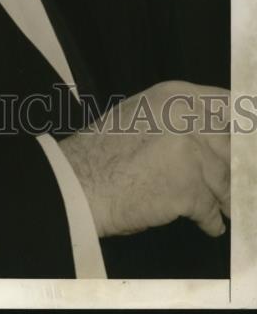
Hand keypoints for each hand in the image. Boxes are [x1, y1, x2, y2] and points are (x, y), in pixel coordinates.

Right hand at [59, 81, 229, 237]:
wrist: (80, 180)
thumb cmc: (103, 148)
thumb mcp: (142, 113)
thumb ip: (181, 118)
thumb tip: (214, 135)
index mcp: (176, 96)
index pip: (231, 105)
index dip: (244, 126)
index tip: (245, 144)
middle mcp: (189, 119)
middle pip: (234, 147)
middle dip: (237, 169)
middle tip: (240, 182)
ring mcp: (192, 155)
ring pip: (227, 182)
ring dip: (226, 199)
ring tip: (224, 207)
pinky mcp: (190, 190)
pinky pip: (212, 211)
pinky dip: (211, 221)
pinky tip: (208, 224)